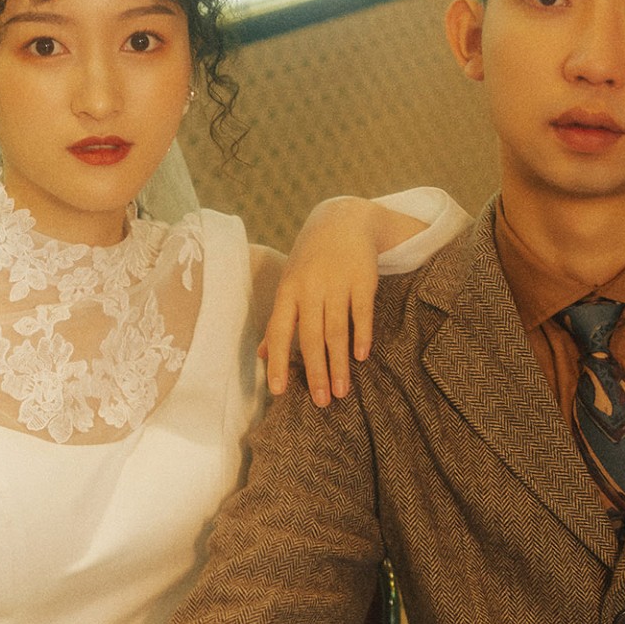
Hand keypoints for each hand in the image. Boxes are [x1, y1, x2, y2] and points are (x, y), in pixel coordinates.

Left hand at [260, 197, 422, 403]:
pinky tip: (362, 358)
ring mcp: (337, 283)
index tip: (279, 392)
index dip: (279, 362)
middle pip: (311, 337)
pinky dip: (362, 335)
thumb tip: (262, 356)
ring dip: (339, 364)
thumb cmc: (311, 261)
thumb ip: (279, 321)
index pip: (280, 331)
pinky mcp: (362, 279)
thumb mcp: (290, 285)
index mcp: (288, 292)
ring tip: (341, 392)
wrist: (342, 220)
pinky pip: (361, 312)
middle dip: (315, 372)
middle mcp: (310, 288)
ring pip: (336, 330)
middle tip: (320, 403)